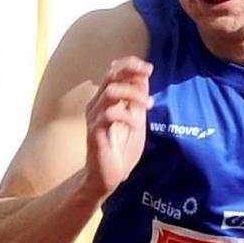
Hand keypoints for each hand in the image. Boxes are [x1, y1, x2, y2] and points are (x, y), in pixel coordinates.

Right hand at [85, 57, 152, 197]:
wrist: (107, 178)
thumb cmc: (120, 150)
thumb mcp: (135, 121)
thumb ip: (137, 101)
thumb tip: (145, 78)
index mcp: (105, 100)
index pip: (113, 72)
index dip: (130, 65)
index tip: (148, 68)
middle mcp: (97, 105)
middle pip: (110, 75)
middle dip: (130, 70)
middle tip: (148, 73)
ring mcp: (95, 118)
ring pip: (110, 92)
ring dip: (132, 93)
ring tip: (147, 104)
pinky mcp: (95, 133)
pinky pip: (109, 115)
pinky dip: (126, 115)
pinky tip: (136, 124)